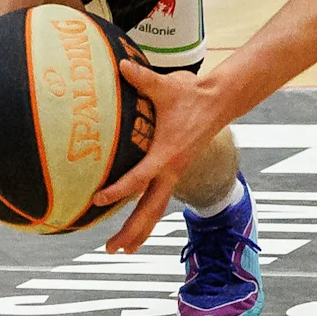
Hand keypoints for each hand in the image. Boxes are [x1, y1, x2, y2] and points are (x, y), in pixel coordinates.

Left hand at [92, 57, 229, 253]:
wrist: (219, 102)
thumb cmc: (191, 95)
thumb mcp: (167, 86)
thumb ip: (142, 79)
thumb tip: (121, 65)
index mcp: (167, 155)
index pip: (139, 178)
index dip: (118, 190)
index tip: (98, 199)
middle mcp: (171, 171)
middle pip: (150, 210)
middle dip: (132, 231)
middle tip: (112, 249)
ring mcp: (174, 174)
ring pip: (155, 211)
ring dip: (139, 231)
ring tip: (121, 250)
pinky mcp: (174, 173)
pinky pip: (158, 200)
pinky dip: (145, 217)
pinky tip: (135, 228)